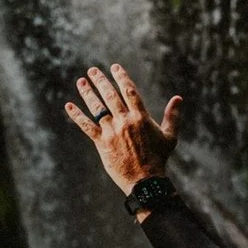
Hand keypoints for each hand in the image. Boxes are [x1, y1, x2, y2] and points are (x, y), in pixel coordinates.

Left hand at [62, 63, 180, 191]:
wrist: (145, 180)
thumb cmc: (159, 158)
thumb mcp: (169, 136)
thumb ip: (172, 115)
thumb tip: (178, 98)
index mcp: (141, 117)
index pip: (129, 91)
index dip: (121, 77)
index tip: (114, 67)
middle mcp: (125, 121)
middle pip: (110, 95)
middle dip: (101, 81)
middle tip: (92, 70)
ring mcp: (112, 131)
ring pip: (97, 108)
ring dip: (88, 93)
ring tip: (81, 81)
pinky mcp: (102, 142)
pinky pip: (87, 126)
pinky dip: (77, 115)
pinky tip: (69, 106)